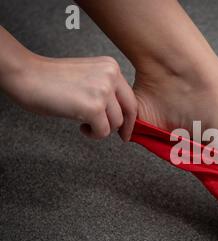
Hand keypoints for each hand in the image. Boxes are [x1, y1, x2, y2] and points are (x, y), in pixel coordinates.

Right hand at [5, 55, 136, 140]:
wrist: (27, 76)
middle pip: (128, 111)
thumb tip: (120, 112)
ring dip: (102, 129)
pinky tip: (81, 126)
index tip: (127, 128)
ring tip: (85, 123)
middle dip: (124, 127)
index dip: (130, 116)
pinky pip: (103, 131)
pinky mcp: (94, 108)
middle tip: (121, 137)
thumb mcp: (88, 77)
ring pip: (116, 123)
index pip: (130, 97)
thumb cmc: (51, 79)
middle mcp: (111, 76)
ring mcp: (103, 91)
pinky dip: (93, 134)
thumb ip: (106, 89)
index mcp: (111, 67)